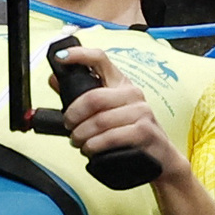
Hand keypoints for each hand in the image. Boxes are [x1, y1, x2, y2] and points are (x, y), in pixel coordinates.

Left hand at [53, 49, 189, 184]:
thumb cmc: (129, 132)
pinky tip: (90, 149)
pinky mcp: (145, 131)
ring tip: (78, 142)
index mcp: (120, 83)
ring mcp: (141, 111)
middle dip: (73, 115)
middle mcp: (133, 93)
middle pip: (93, 97)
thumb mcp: (106, 110)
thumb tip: (55, 79)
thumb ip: (80, 95)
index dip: (79, 55)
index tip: (60, 57)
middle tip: (68, 126)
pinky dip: (94, 145)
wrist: (159, 158)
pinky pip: (111, 137)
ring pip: (100, 120)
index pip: (100, 59)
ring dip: (81, 135)